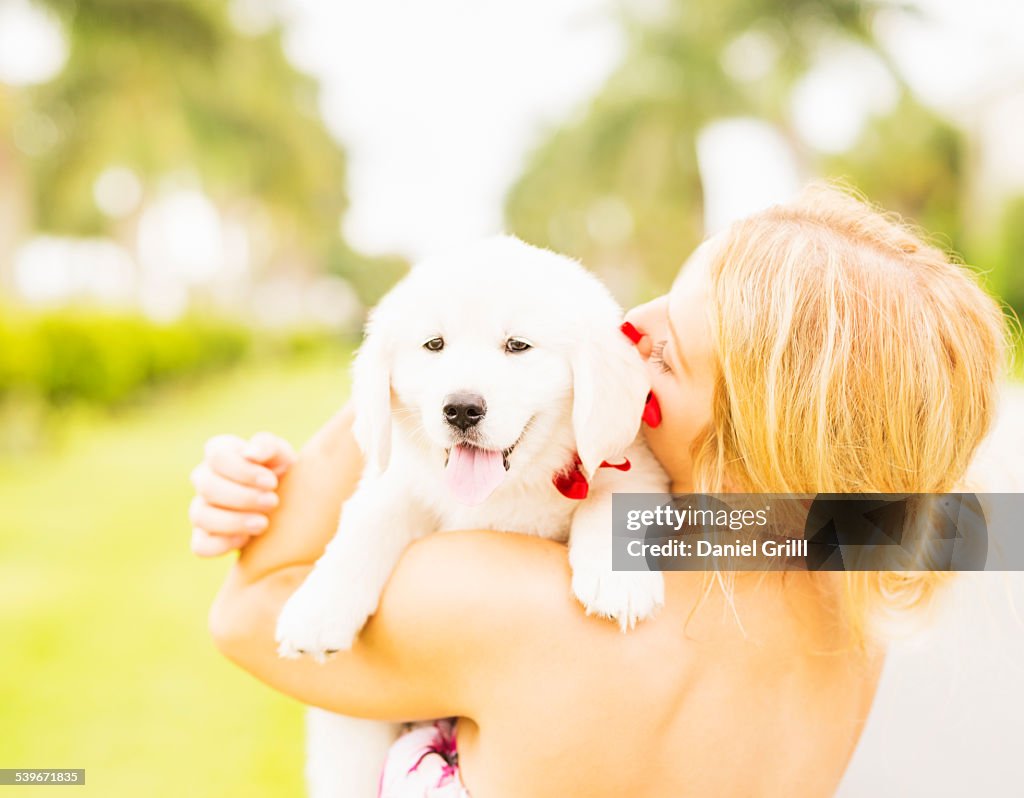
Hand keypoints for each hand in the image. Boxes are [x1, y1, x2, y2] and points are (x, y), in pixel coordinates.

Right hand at [189, 432, 296, 556]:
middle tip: (272, 502)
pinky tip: (246, 540)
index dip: (244, 471)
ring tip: (263, 523)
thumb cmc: (280, 472)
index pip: (216, 456)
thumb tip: (250, 453)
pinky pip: (200, 546)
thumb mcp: (282, 455)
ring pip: (200, 516)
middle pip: (208, 486)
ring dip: (234, 521)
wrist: (287, 503)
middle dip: (243, 497)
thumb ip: (268, 446)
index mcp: (219, 452)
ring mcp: (201, 508)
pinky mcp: (204, 537)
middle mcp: (204, 479)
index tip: (272, 482)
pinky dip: (222, 544)